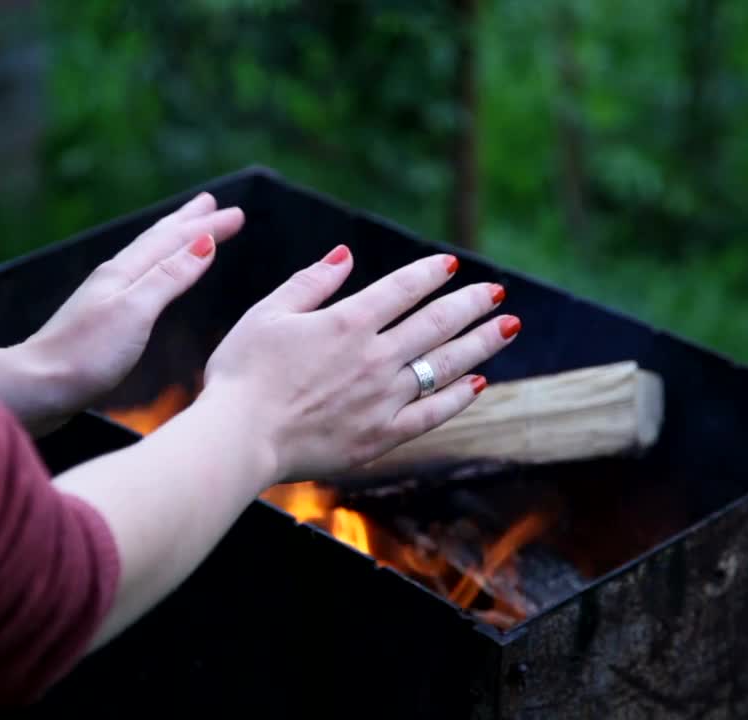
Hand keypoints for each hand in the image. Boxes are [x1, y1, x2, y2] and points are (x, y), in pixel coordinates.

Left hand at [0, 192, 244, 435]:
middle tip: (210, 203)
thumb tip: (203, 242)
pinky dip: (157, 269)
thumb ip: (169, 277)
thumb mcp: (135, 312)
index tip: (237, 213)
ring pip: (147, 258)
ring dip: (171, 241)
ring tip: (186, 231)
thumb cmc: (86, 354)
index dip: (206, 226)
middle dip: (187, 221)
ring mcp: (105, 298)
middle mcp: (114, 278)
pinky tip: (152, 279)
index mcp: (124, 272)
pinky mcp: (101, 320)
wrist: (39, 387)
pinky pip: (140, 280)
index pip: (172, 240)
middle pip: (156, 240)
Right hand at [200, 244, 518, 481]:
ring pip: (445, 365)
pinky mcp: (382, 435)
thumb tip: (345, 256)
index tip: (451, 264)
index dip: (430, 273)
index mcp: (346, 322)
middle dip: (471, 303)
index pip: (402, 288)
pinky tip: (479, 384)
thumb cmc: (241, 374)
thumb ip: (310, 284)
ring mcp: (383, 398)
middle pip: (436, 323)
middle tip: (497, 292)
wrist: (239, 437)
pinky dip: (459, 397)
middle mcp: (374, 357)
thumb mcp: (266, 314)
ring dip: (480, 343)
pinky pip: (433, 413)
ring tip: (508, 327)